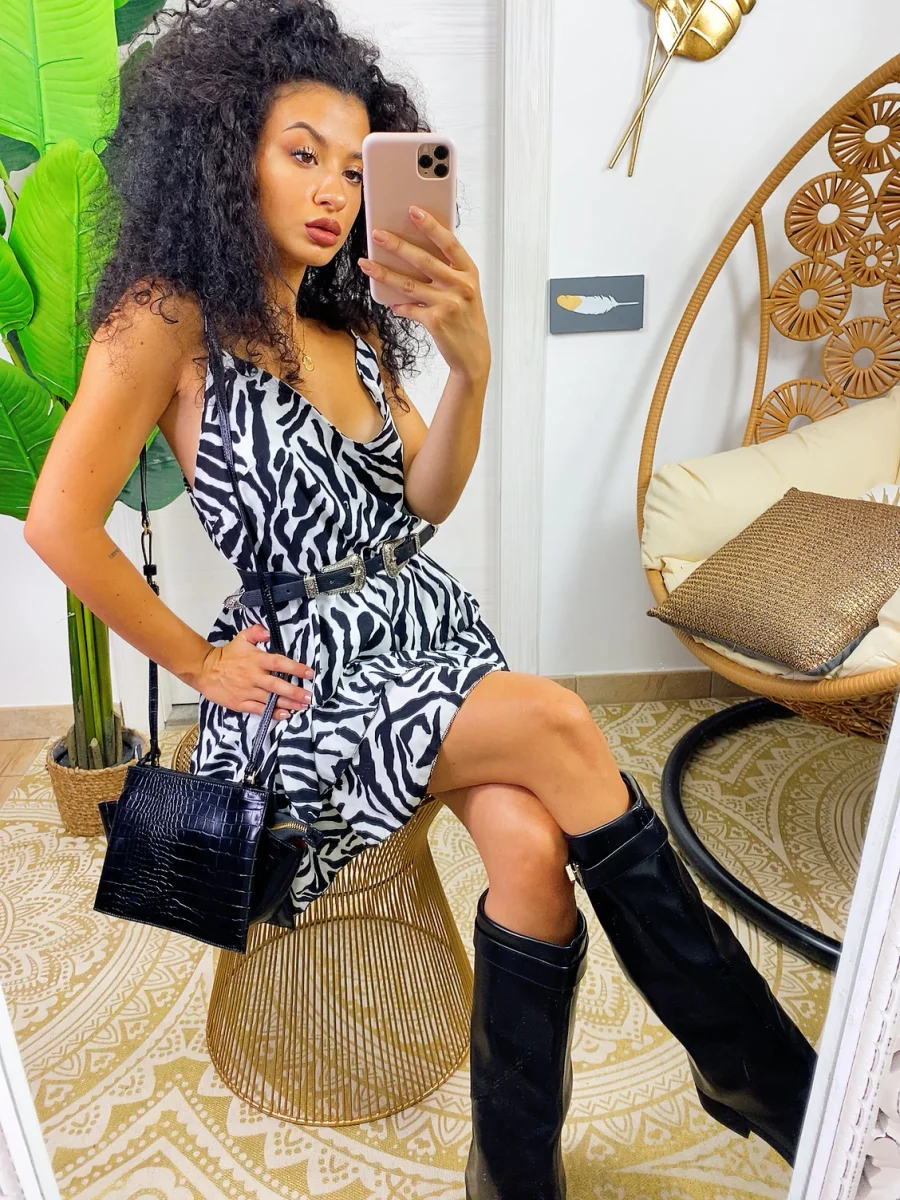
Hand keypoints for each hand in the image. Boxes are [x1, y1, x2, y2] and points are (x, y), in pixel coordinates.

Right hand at [196, 624, 313, 720]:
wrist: (204, 670)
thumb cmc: (227, 655)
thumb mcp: (241, 638)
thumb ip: (256, 632)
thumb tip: (268, 632)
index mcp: (256, 660)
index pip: (279, 663)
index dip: (295, 668)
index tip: (310, 673)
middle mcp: (253, 676)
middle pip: (278, 685)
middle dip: (295, 692)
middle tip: (310, 697)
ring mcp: (247, 691)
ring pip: (271, 699)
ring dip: (288, 704)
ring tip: (303, 706)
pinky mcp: (239, 703)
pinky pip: (258, 709)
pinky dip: (271, 713)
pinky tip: (284, 714)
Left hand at [358, 206, 490, 380]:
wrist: (473, 354)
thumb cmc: (467, 318)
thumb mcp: (466, 290)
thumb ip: (448, 272)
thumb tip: (413, 253)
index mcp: (469, 273)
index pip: (448, 243)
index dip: (431, 225)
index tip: (413, 210)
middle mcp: (461, 285)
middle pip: (423, 260)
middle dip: (397, 245)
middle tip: (377, 234)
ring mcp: (448, 303)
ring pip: (409, 284)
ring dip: (384, 273)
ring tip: (366, 263)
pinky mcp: (435, 321)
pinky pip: (409, 308)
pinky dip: (398, 305)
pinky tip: (390, 302)